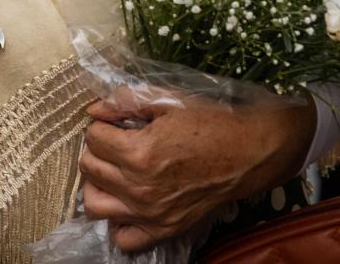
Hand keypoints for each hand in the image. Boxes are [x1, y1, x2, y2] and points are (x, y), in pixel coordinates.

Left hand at [79, 90, 314, 252]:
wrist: (250, 152)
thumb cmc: (212, 122)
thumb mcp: (168, 101)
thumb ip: (126, 101)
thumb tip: (94, 110)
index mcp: (139, 152)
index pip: (93, 137)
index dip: (102, 125)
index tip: (116, 123)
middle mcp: (139, 187)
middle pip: (89, 168)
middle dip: (97, 150)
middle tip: (115, 142)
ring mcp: (150, 214)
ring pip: (95, 205)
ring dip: (97, 185)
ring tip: (113, 172)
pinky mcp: (164, 230)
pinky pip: (123, 238)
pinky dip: (118, 223)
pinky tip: (126, 203)